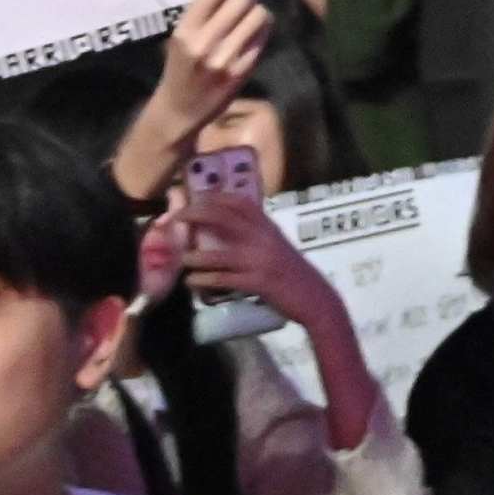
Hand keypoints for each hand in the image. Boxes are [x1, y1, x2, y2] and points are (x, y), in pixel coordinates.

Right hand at [151, 0, 271, 139]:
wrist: (179, 110)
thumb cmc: (181, 67)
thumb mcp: (182, 37)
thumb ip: (205, 13)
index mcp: (185, 29)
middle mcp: (203, 42)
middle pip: (242, 0)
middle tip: (246, 5)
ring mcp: (223, 59)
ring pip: (258, 17)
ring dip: (260, 15)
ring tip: (250, 23)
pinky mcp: (240, 73)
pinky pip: (262, 40)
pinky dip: (262, 34)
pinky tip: (252, 38)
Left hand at [170, 185, 332, 317]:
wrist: (316, 298)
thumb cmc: (295, 273)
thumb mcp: (278, 247)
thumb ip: (259, 236)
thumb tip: (233, 230)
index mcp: (268, 227)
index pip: (240, 202)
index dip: (215, 196)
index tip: (196, 196)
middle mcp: (264, 238)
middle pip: (224, 218)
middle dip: (196, 215)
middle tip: (177, 219)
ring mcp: (260, 260)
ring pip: (220, 253)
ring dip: (195, 256)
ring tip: (181, 259)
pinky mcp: (258, 283)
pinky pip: (224, 279)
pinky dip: (204, 279)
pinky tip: (191, 282)